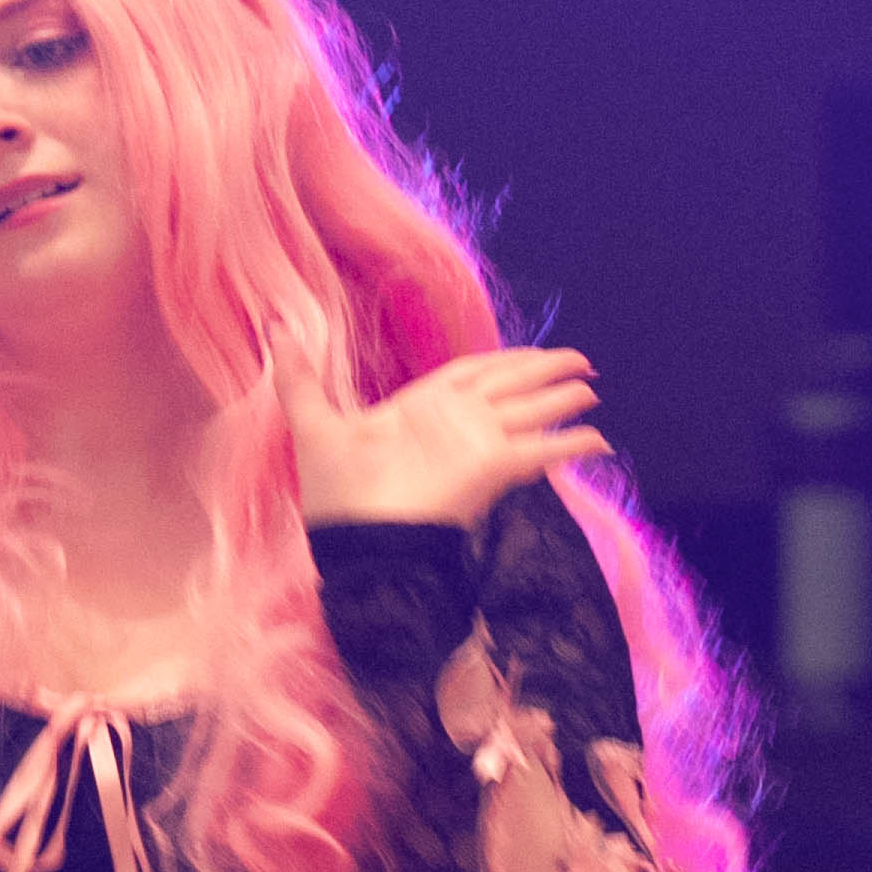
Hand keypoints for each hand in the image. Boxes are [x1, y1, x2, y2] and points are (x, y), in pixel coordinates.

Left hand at [279, 344, 604, 527]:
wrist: (356, 546)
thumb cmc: (334, 494)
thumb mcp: (313, 424)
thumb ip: (299, 377)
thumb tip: (273, 325)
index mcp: (420, 407)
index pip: (472, 373)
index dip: (505, 360)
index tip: (536, 353)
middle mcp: (455, 424)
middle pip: (510, 386)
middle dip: (545, 373)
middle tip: (584, 363)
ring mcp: (477, 447)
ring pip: (529, 411)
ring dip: (561, 400)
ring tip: (593, 389)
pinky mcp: (492, 472)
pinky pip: (538, 453)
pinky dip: (569, 447)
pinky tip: (598, 442)